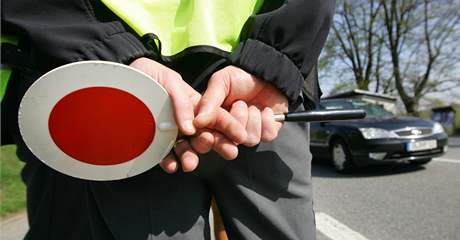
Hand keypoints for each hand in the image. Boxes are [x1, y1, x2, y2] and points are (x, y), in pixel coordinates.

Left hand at [129, 58, 245, 172]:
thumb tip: (190, 128)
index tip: (241, 137)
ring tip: (190, 163)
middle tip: (229, 151)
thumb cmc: (147, 75)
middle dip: (218, 145)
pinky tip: (172, 165)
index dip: (230, 126)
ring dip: (192, 157)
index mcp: (194, 105)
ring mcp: (171, 132)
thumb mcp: (169, 80)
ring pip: (187, 148)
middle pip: (206, 135)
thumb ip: (182, 102)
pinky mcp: (154, 141)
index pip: (216, 116)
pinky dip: (170, 162)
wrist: (121, 79)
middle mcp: (185, 121)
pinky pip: (165, 155)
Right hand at [195, 66, 287, 145]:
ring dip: (251, 118)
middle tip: (239, 108)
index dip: (206, 139)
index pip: (205, 138)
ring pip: (248, 140)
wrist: (266, 73)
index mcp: (213, 121)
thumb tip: (197, 122)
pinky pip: (267, 136)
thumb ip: (209, 101)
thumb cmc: (240, 77)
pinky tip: (265, 110)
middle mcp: (229, 132)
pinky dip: (267, 121)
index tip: (208, 136)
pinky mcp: (266, 133)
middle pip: (227, 145)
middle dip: (232, 130)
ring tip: (250, 105)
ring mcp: (248, 133)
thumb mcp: (220, 82)